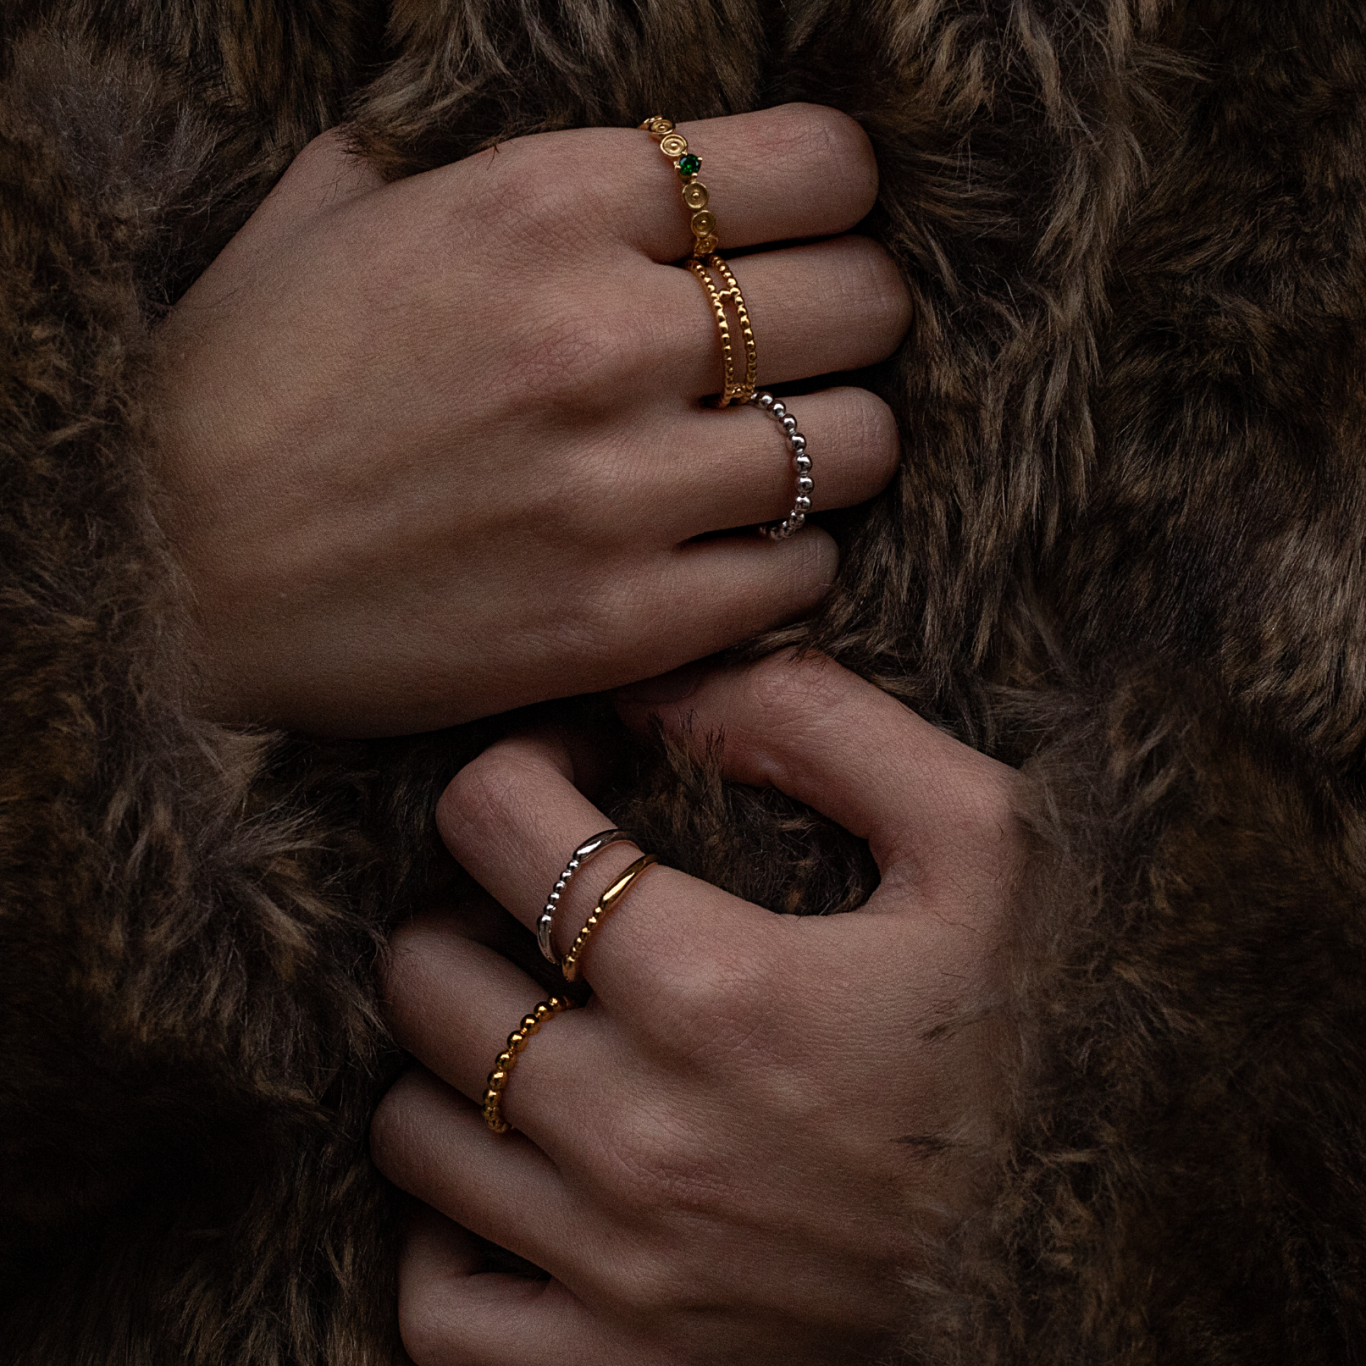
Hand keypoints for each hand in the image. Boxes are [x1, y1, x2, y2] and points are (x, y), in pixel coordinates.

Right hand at [151, 107, 909, 735]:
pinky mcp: (619, 625)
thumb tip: (575, 156)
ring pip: (859, 447)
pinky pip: (801, 575)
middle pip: (863, 304)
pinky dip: (790, 561)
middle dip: (852, 323)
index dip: (839, 198)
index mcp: (540, 204)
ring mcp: (617, 492)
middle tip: (804, 353)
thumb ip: (466, 163)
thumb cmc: (244, 397)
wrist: (169, 583)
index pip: (814, 167)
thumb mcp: (330, 221)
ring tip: (774, 460)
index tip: (815, 232)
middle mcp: (599, 336)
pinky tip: (729, 553)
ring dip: (836, 449)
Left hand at [372, 653, 1022, 1363]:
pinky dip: (445, 1232)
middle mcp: (646, 1138)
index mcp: (721, 991)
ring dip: (452, 1060)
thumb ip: (825, 726)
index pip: (499, 828)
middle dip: (464, 912)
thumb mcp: (978, 843)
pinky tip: (516, 1179)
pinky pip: (434, 1307)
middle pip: (426, 981)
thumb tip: (660, 689)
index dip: (507, 772)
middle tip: (535, 908)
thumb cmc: (1028, 1029)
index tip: (550, 777)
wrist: (1087, 1247)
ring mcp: (620, 1274)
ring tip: (535, 1030)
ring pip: (412, 1130)